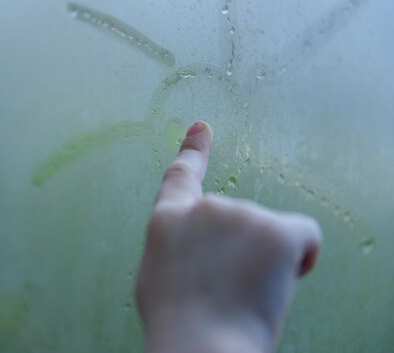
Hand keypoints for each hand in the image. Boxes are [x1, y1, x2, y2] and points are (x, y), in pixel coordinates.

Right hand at [135, 122, 321, 352]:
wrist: (199, 344)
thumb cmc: (176, 322)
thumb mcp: (158, 275)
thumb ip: (179, 246)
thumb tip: (202, 249)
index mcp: (167, 220)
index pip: (182, 176)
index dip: (193, 151)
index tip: (201, 129)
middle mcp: (203, 208)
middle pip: (238, 224)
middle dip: (241, 253)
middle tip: (227, 291)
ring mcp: (240, 214)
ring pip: (268, 236)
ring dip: (264, 262)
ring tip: (242, 296)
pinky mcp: (275, 229)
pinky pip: (303, 236)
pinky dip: (300, 258)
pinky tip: (283, 278)